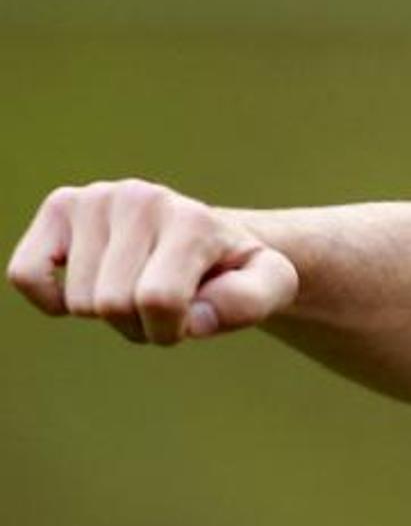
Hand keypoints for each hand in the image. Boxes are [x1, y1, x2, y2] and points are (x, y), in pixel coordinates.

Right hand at [8, 179, 297, 344]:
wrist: (210, 240)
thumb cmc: (234, 269)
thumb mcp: (270, 285)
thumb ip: (250, 301)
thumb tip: (195, 318)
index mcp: (194, 218)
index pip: (158, 299)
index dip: (171, 328)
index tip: (192, 317)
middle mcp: (141, 197)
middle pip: (113, 304)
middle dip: (138, 324)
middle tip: (165, 303)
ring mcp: (96, 197)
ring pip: (77, 300)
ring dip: (106, 315)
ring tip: (138, 288)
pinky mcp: (60, 207)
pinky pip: (26, 274)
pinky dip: (50, 300)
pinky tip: (86, 288)